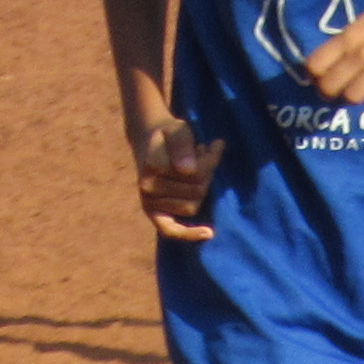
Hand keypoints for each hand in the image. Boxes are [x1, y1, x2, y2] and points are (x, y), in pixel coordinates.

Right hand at [132, 115, 217, 242]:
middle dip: (207, 174)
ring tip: (199, 170)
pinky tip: (209, 233)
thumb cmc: (168, 135)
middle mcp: (147, 187)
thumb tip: (187, 170)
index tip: (215, 144)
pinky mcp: (154, 215)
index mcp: (152, 166)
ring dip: (202, 190)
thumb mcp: (177, 129)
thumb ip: (182, 144)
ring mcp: (149, 202)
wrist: (149, 140)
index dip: (210, 159)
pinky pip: (172, 231)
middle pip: (197, 191)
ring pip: (193, 205)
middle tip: (205, 157)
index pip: (196, 173)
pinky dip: (189, 233)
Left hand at [297, 0, 363, 108]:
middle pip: (329, 88)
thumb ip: (346, 42)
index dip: (316, 77)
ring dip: (357, 97)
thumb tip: (327, 65)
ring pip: (352, 98)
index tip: (323, 78)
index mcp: (349, 36)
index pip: (315, 66)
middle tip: (341, 91)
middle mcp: (361, 53)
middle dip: (332, 93)